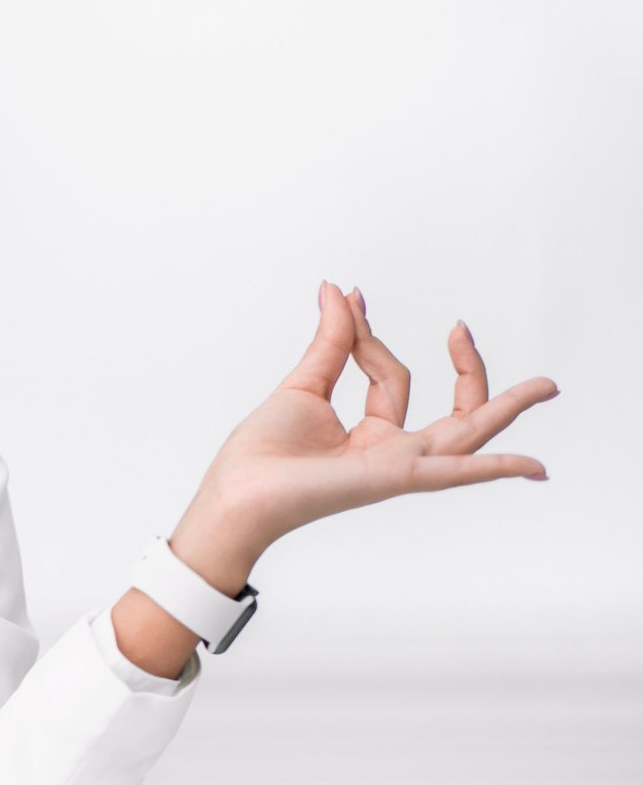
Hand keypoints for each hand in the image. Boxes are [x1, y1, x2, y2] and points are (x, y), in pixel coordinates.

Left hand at [173, 280, 559, 582]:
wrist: (236, 492)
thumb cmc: (262, 454)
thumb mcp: (303, 385)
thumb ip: (332, 341)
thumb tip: (339, 291)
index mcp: (372, 435)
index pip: (392, 376)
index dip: (369, 334)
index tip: (349, 300)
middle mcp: (393, 453)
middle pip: (449, 410)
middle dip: (469, 371)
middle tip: (463, 328)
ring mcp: (398, 467)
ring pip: (467, 434)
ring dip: (507, 409)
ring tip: (548, 387)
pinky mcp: (393, 477)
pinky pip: (453, 472)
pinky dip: (494, 468)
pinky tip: (533, 467)